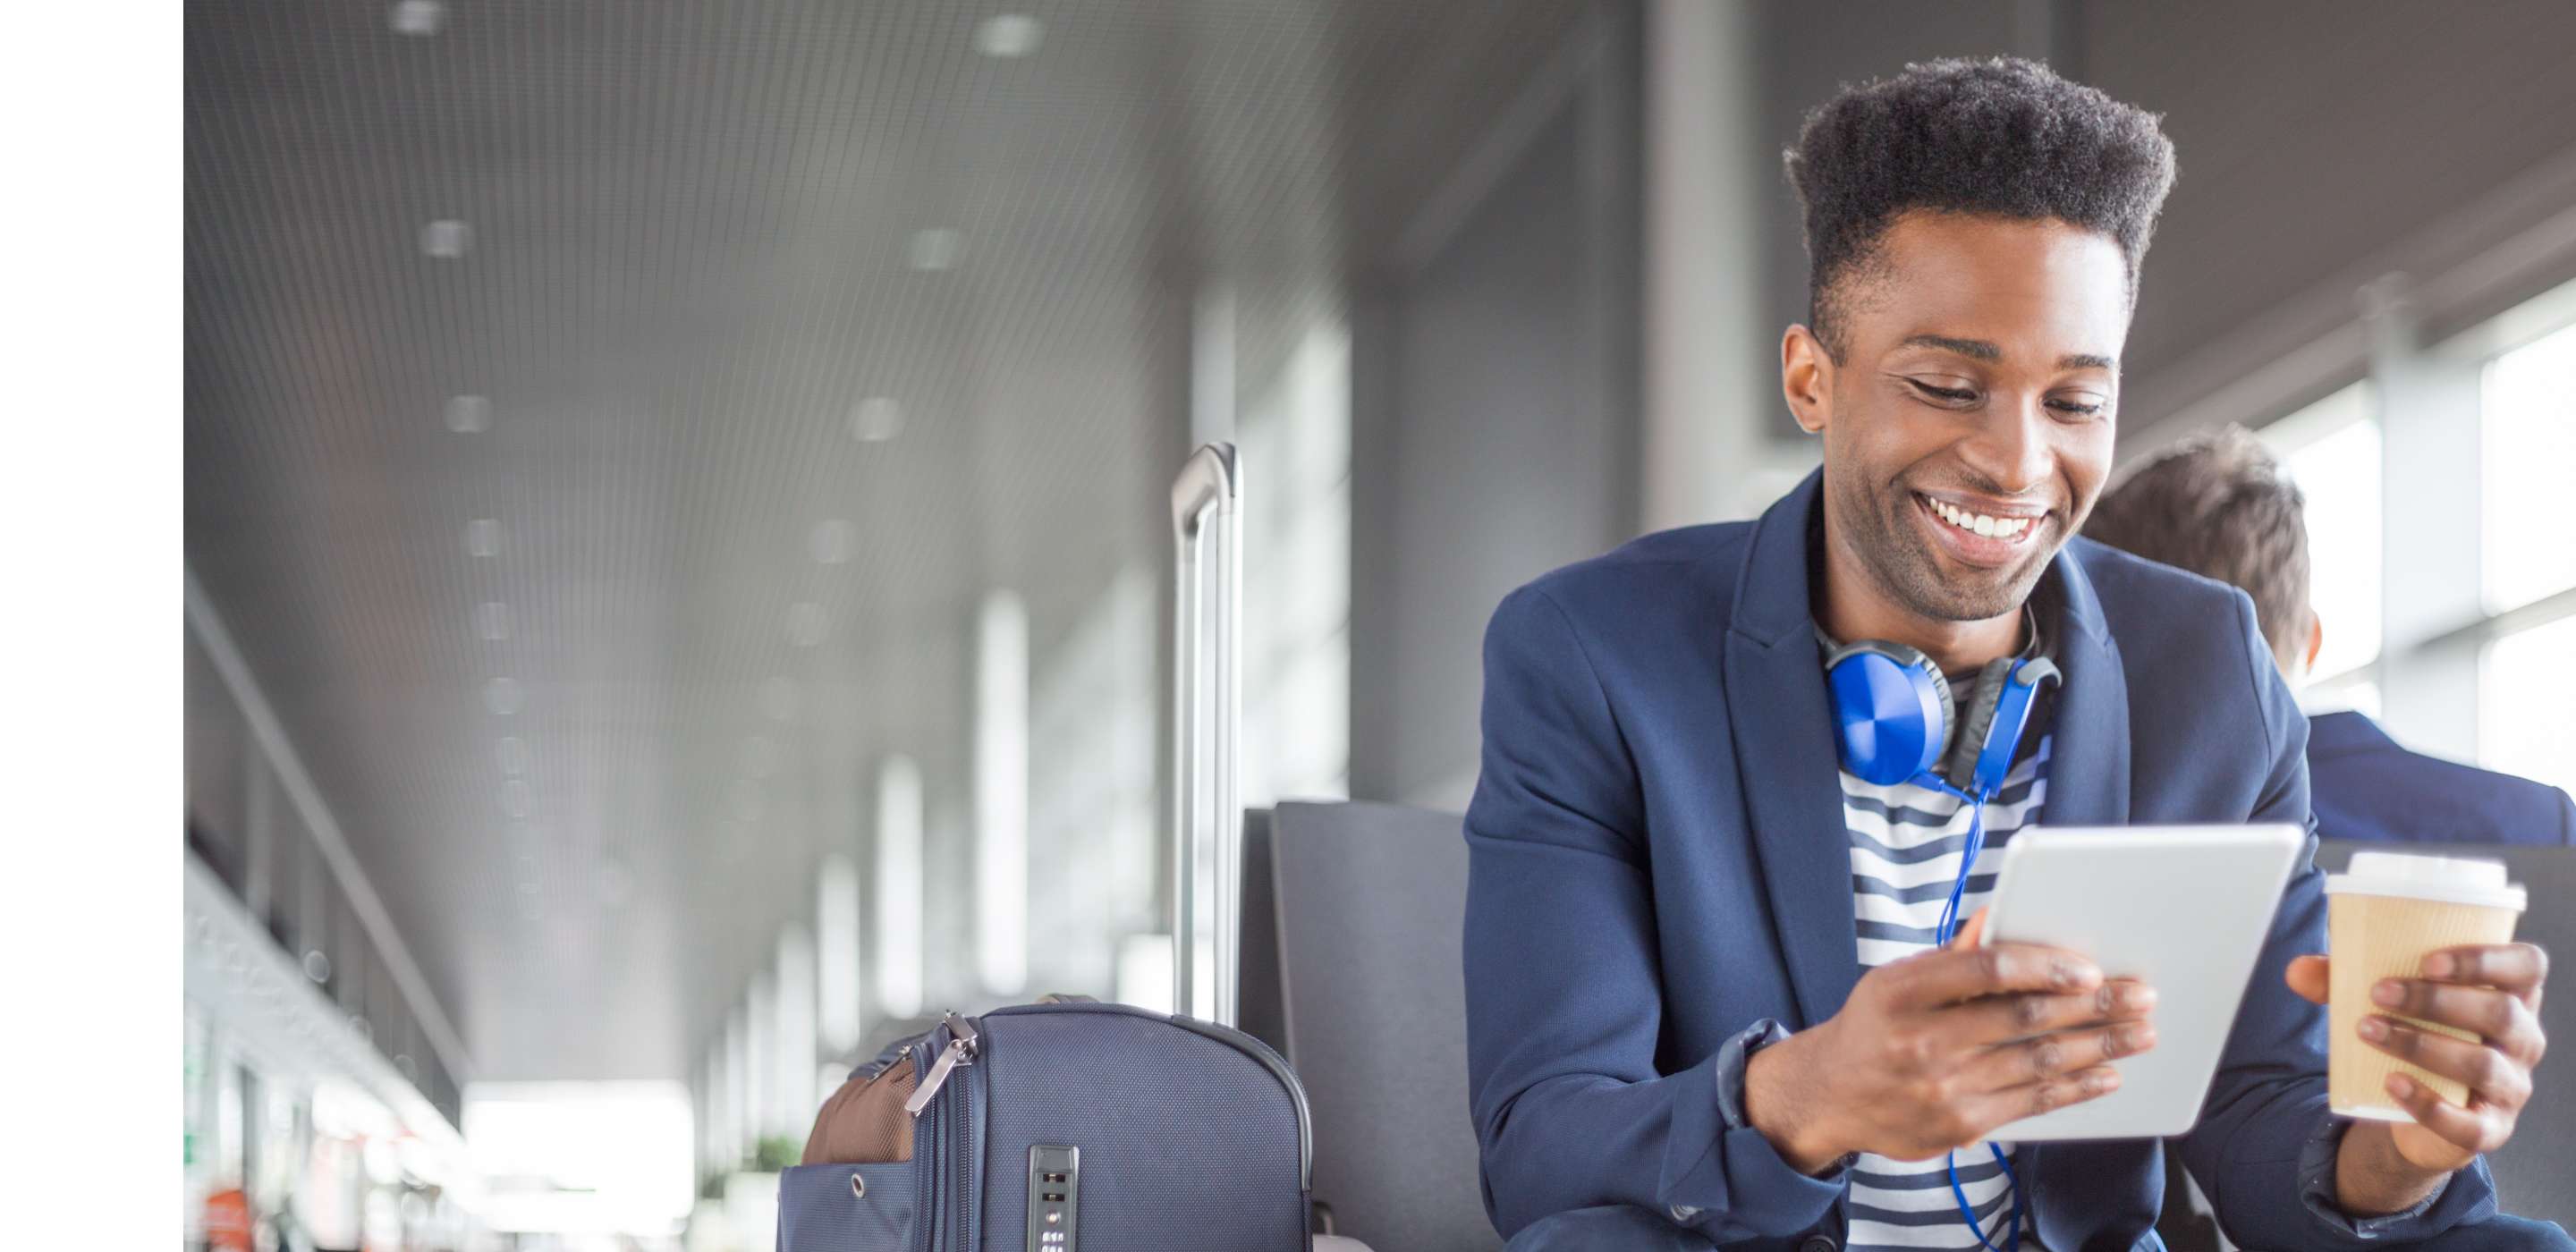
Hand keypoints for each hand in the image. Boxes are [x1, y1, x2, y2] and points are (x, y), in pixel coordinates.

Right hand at [1746, 908, 2158, 1170]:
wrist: (1829, 1096)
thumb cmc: (1873, 1027)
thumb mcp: (1894, 981)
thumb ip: (1952, 957)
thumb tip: (1996, 918)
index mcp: (1902, 991)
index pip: (1985, 971)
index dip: (2043, 967)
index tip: (2089, 969)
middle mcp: (1921, 1040)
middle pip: (2024, 1018)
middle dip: (2093, 1007)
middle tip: (2140, 996)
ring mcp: (1942, 1087)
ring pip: (2038, 1062)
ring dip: (2099, 1046)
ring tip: (2140, 1033)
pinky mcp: (1960, 1125)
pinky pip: (2031, 1103)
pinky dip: (2075, 1088)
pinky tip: (2106, 1074)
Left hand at [2286, 944, 2549, 1171]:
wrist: (2413, 1107)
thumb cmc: (2413, 1033)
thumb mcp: (2384, 1001)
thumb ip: (2342, 981)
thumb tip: (2297, 970)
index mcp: (2511, 996)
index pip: (2527, 967)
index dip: (2488, 959)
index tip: (2429, 960)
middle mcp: (2523, 1040)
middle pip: (2500, 1013)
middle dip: (2437, 1000)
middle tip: (2380, 993)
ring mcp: (2511, 1087)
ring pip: (2482, 1064)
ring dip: (2421, 1044)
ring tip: (2368, 1030)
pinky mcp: (2490, 1129)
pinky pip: (2468, 1123)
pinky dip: (2428, 1103)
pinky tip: (2390, 1082)